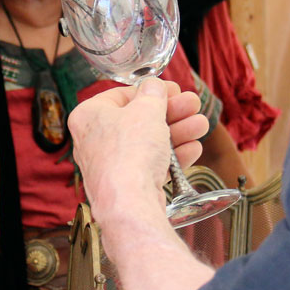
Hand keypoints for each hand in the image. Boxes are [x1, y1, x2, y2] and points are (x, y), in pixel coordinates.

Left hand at [68, 78, 207, 222]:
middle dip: (172, 112)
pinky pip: (150, 164)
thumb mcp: (146, 110)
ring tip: (201, 125)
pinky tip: (193, 148)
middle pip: (139, 119)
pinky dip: (172, 156)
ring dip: (178, 132)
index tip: (173, 89)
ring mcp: (111, 164)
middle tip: (193, 105)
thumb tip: (153, 86)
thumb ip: (152, 94)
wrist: (129, 203)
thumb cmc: (129, 151)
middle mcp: (95, 140)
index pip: (121, 95)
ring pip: (148, 142)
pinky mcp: (127, 184)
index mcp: (88, 116)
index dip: (151, 90)